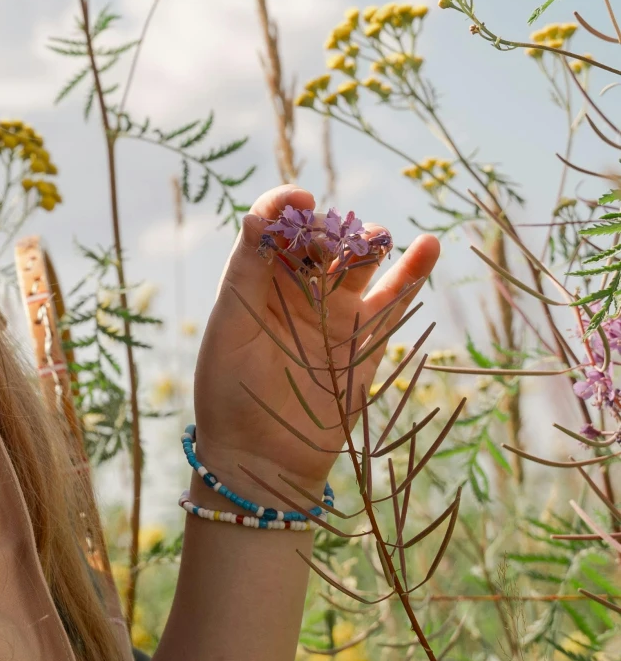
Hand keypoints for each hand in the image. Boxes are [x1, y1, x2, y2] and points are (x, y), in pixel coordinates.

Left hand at [193, 184, 439, 507]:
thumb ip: (248, 266)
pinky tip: (429, 245)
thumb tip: (263, 210)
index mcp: (258, 280)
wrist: (259, 460)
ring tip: (371, 242)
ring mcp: (336, 315)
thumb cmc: (230, 389)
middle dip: (329, 229)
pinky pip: (395, 302)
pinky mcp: (367, 343)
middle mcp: (299, 292)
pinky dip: (414, 273)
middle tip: (326, 246)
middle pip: (324, 238)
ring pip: (361, 262)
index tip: (301, 200)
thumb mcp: (231, 321)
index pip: (278, 226)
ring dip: (369, 242)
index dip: (288, 206)